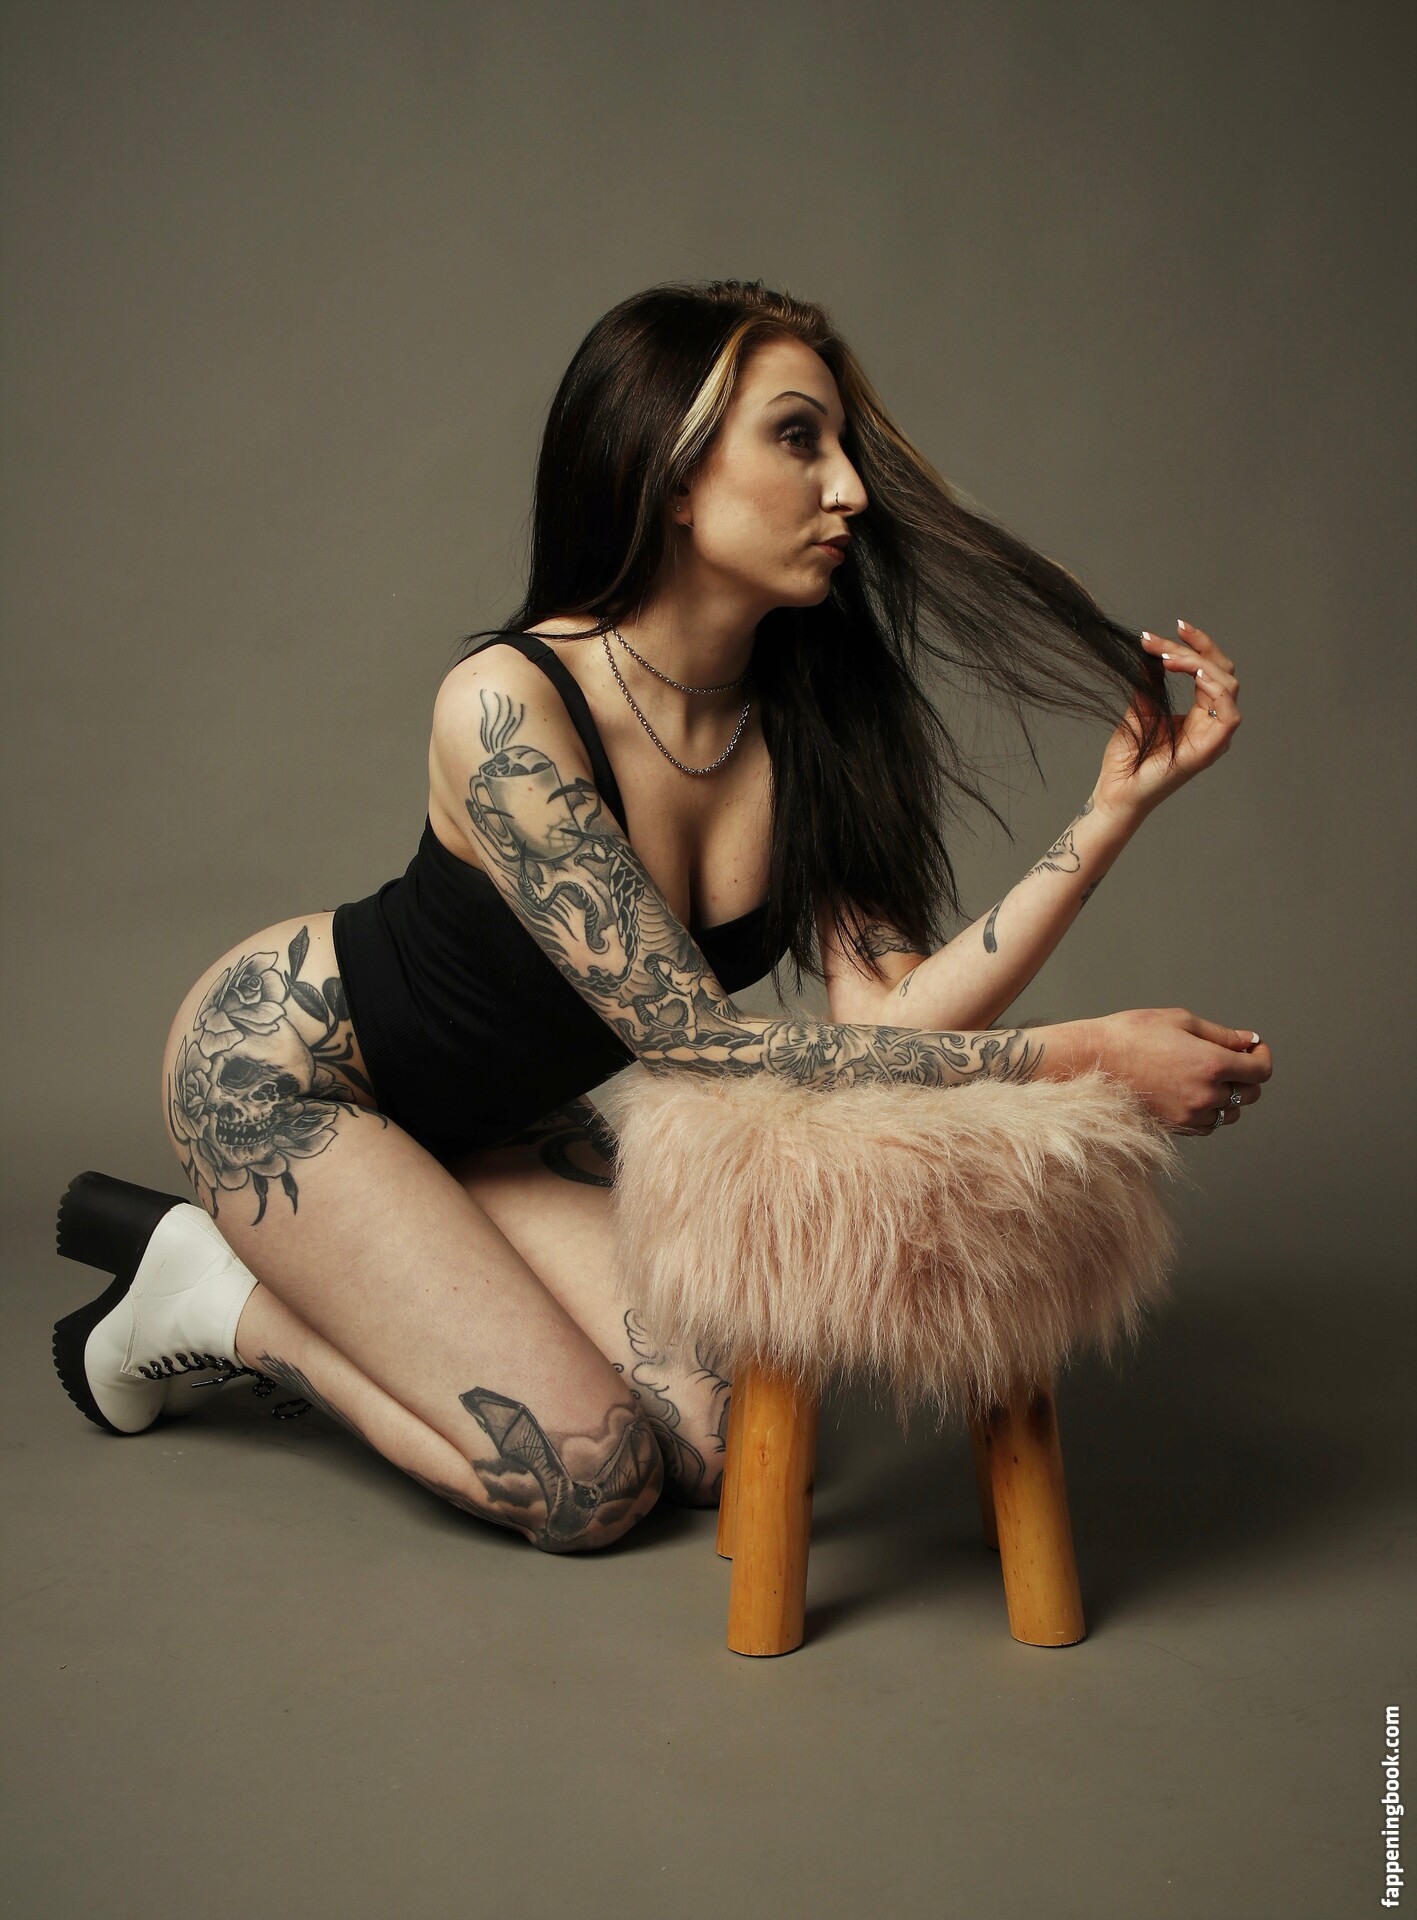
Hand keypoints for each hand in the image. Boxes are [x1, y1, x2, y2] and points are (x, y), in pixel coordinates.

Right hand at [1078, 1007, 1271, 1134]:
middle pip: (1250, 1093)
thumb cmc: (1133, 1034)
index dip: (1262, 1057)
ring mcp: (1190, 1114)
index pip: (1261, 1070)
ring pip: (1230, 1112)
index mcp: (1212, 1064)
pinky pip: (1208, 1125)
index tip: (1252, 1048)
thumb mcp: (1181, 1021)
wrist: (1093, 1060)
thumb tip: (1249, 1043)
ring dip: (1228, 1095)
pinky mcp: (1175, 1127)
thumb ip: (1222, 1035)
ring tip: (1205, 1075)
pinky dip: (1209, 1111)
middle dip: (1246, 1074)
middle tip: (1227, 1057)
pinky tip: (1192, 1091)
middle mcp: (1206, 1094)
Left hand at [1093, 619, 1242, 822]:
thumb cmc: (1127, 759)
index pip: (1211, 670)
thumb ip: (1151, 683)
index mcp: (1201, 715)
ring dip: (1198, 664)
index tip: (1174, 627)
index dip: (1198, 645)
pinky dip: (1216, 690)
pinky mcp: (1209, 750)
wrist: (1116, 791)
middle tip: (1158, 641)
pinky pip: (1229, 715)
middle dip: (1194, 648)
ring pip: (1227, 685)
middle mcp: (1213, 724)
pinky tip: (1196, 674)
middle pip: (1222, 671)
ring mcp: (1214, 738)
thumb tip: (1153, 650)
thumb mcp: (1140, 709)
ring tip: (1168, 657)